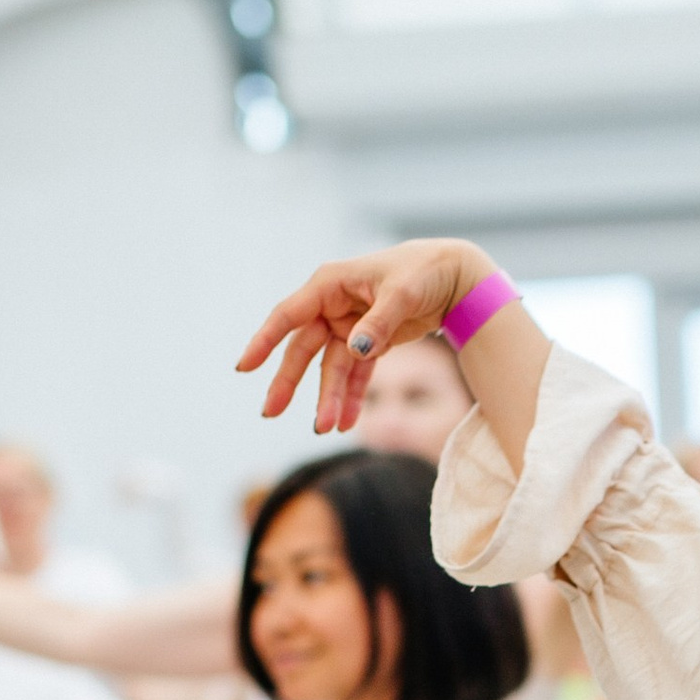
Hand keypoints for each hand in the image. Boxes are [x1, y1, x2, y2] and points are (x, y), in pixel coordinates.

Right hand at [238, 239, 494, 433]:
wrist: (454, 276)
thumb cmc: (423, 272)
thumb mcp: (402, 293)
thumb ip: (378, 323)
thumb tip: (355, 350)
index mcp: (330, 284)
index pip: (289, 315)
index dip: (264, 340)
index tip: (244, 367)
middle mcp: (333, 306)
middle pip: (303, 349)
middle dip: (289, 382)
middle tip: (270, 412)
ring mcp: (349, 326)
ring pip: (331, 368)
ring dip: (328, 397)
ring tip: (324, 428)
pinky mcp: (370, 343)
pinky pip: (357, 374)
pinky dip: (353, 398)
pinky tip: (347, 423)